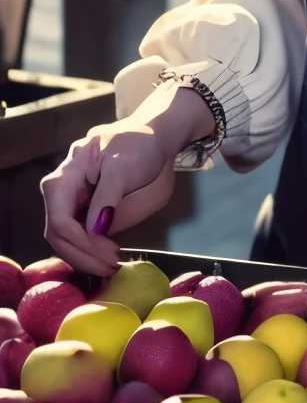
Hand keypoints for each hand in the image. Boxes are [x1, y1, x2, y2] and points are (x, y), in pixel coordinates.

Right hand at [41, 82, 214, 275]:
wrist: (153, 136)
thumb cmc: (140, 144)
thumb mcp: (125, 166)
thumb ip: (108, 196)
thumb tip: (94, 230)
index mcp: (69, 170)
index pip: (60, 215)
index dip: (80, 240)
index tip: (107, 252)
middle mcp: (62, 186)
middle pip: (56, 231)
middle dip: (81, 253)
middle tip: (110, 266)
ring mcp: (70, 198)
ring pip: (63, 237)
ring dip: (83, 256)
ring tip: (110, 265)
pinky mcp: (81, 207)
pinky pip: (75, 234)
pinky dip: (87, 250)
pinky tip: (105, 256)